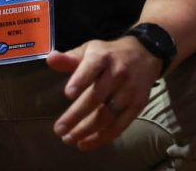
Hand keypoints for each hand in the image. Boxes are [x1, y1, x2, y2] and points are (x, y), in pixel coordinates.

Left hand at [47, 36, 160, 151]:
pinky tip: (85, 144)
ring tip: (68, 139)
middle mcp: (118, 73)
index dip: (80, 81)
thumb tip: (50, 59)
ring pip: (107, 115)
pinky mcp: (138, 105)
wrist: (145, 55)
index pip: (91, 68)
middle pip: (96, 97)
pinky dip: (102, 137)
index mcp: (103, 57)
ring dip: (86, 130)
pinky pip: (119, 126)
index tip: (67, 94)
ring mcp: (129, 91)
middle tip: (59, 129)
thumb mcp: (90, 51)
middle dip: (76, 115)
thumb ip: (70, 59)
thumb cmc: (109, 55)